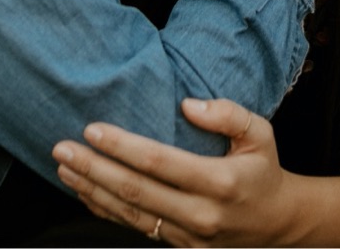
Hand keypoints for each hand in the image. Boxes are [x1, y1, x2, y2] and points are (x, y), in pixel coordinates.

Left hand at [53, 98, 309, 246]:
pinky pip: (136, 228)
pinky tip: (85, 192)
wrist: (276, 222)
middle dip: (94, 168)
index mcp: (220, 182)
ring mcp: (188, 236)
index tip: (92, 129)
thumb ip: (228, 113)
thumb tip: (188, 105)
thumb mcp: (260, 132)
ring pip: (130, 214)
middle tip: (63, 148)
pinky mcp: (179, 246)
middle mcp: (201, 213)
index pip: (159, 162)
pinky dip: (106, 210)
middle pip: (135, 191)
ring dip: (91, 190)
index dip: (122, 147)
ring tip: (65, 169)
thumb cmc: (262, 169)